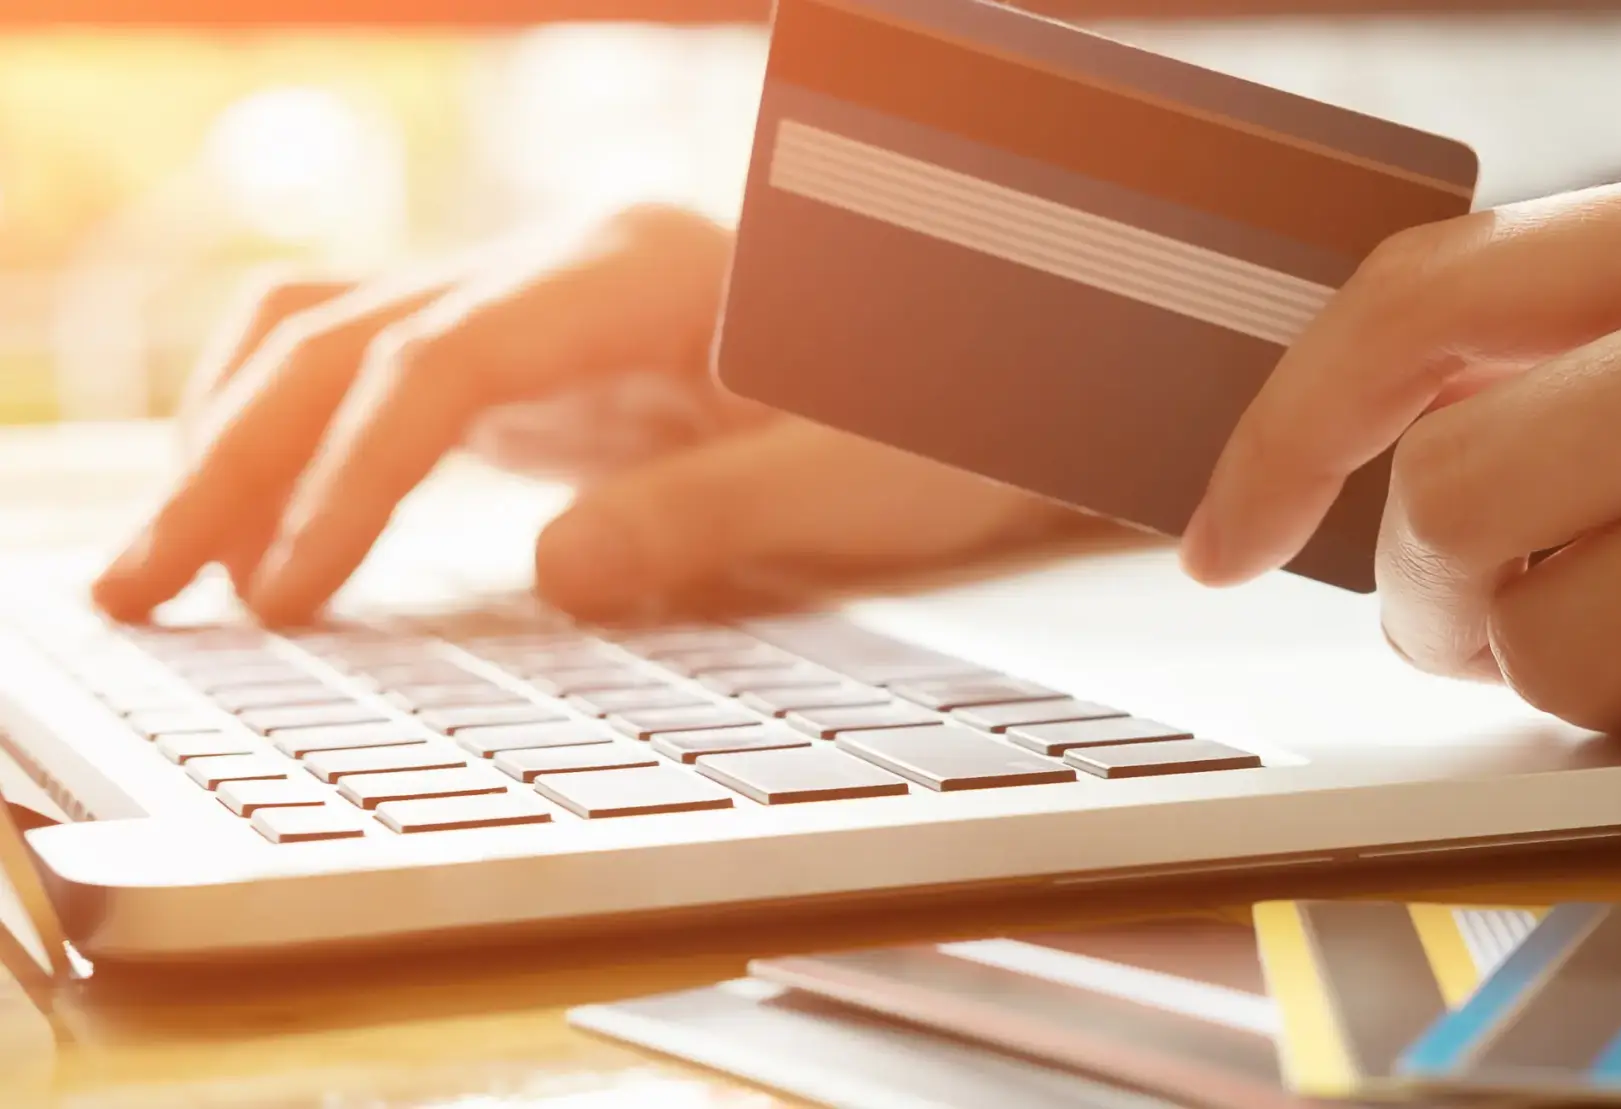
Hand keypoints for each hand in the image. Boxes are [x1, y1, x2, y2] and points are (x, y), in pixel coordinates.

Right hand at [94, 204, 1103, 624]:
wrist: (993, 363)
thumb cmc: (945, 417)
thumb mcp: (854, 479)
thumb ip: (709, 515)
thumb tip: (555, 569)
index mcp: (642, 270)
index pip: (442, 364)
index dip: (349, 480)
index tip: (287, 595)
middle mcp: (571, 257)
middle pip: (348, 336)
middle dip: (233, 464)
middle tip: (142, 593)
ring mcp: (544, 289)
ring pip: (332, 331)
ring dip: (232, 440)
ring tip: (161, 567)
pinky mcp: (534, 342)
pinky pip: (370, 354)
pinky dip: (289, 422)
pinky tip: (249, 502)